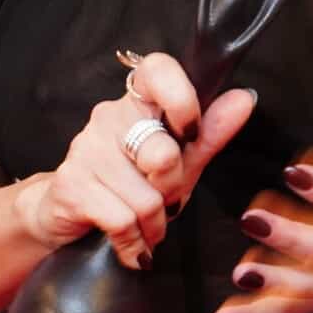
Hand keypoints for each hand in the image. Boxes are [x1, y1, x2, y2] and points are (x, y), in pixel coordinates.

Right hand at [14, 51, 256, 269]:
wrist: (68, 216)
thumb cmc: (130, 185)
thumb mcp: (178, 163)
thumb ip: (210, 133)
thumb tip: (245, 98)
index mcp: (136, 102)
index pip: (157, 69)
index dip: (181, 99)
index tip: (190, 132)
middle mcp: (107, 117)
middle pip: (162, 153)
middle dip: (172, 190)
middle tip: (163, 198)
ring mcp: (86, 149)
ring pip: (146, 198)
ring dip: (154, 225)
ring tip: (144, 225)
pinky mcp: (71, 184)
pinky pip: (123, 221)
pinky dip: (134, 243)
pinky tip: (130, 243)